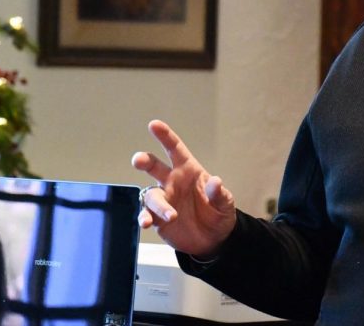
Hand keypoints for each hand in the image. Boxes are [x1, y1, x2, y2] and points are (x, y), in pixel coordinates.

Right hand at [132, 119, 236, 256]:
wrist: (213, 239)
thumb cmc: (219, 213)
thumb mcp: (225, 203)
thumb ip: (219, 194)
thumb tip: (216, 182)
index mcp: (188, 170)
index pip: (175, 149)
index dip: (165, 136)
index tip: (154, 125)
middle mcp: (172, 182)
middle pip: (154, 167)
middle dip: (145, 161)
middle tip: (138, 160)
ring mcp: (164, 199)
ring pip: (151, 195)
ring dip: (157, 204)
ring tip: (171, 215)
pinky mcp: (157, 218)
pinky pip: (146, 214)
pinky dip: (144, 217)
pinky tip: (146, 222)